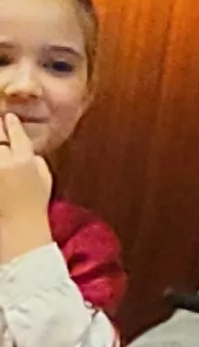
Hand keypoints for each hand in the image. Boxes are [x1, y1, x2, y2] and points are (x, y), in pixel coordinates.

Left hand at [0, 111, 51, 233]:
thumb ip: (36, 160)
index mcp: (24, 161)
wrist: (18, 228)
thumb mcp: (45, 180)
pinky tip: (2, 169)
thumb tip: (26, 149)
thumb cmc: (34, 205)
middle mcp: (4, 164)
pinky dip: (0, 164)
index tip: (9, 118)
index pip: (17, 135)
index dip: (12, 124)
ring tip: (2, 153)